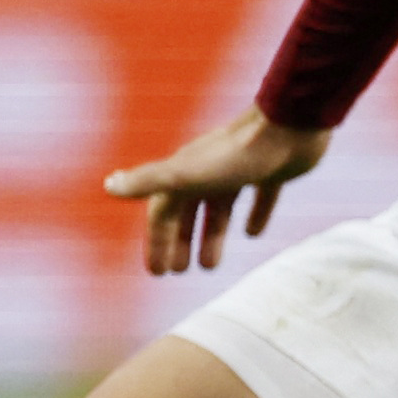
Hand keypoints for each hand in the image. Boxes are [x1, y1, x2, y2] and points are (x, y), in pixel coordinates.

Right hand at [98, 110, 331, 277]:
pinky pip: (257, 198)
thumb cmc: (235, 154)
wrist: (289, 125)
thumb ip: (149, 180)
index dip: (157, 242)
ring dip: (212, 236)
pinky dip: (254, 216)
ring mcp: (238, 170)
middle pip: (187, 213)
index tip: (159, 272)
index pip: (162, 214)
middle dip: (180, 242)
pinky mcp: (269, 172)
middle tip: (179, 271)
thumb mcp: (186, 174)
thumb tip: (109, 185)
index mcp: (184, 173)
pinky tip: (253, 234)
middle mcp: (207, 171)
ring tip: (211, 266)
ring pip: (219, 209)